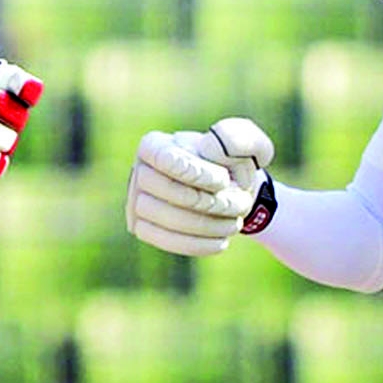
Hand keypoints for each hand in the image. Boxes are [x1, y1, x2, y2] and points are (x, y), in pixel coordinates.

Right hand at [125, 118, 274, 255]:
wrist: (228, 193)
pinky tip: (222, 241)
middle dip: (209, 202)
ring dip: (208, 225)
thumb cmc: (235, 164)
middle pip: (167, 191)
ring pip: (168, 219)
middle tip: (240, 204)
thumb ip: (237, 138)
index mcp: (154, 144)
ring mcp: (135, 202)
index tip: (224, 181)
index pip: (165, 159)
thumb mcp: (247, 143)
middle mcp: (138, 172)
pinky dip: (198, 244)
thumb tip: (208, 149)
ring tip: (235, 223)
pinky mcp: (142, 228)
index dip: (196, 173)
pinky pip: (166, 241)